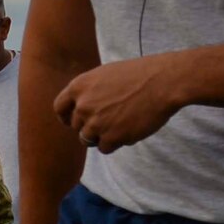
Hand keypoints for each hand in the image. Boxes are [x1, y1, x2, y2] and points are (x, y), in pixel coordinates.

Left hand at [55, 55, 186, 152]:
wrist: (164, 82)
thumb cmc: (139, 75)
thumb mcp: (105, 75)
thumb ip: (89, 91)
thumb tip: (80, 109)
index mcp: (79, 86)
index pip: (59, 108)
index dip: (67, 117)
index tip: (74, 121)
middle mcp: (83, 105)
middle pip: (77, 127)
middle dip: (91, 126)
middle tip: (112, 118)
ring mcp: (96, 123)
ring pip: (88, 140)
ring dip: (102, 135)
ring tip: (122, 122)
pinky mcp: (111, 137)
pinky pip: (104, 148)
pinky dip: (116, 142)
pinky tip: (130, 129)